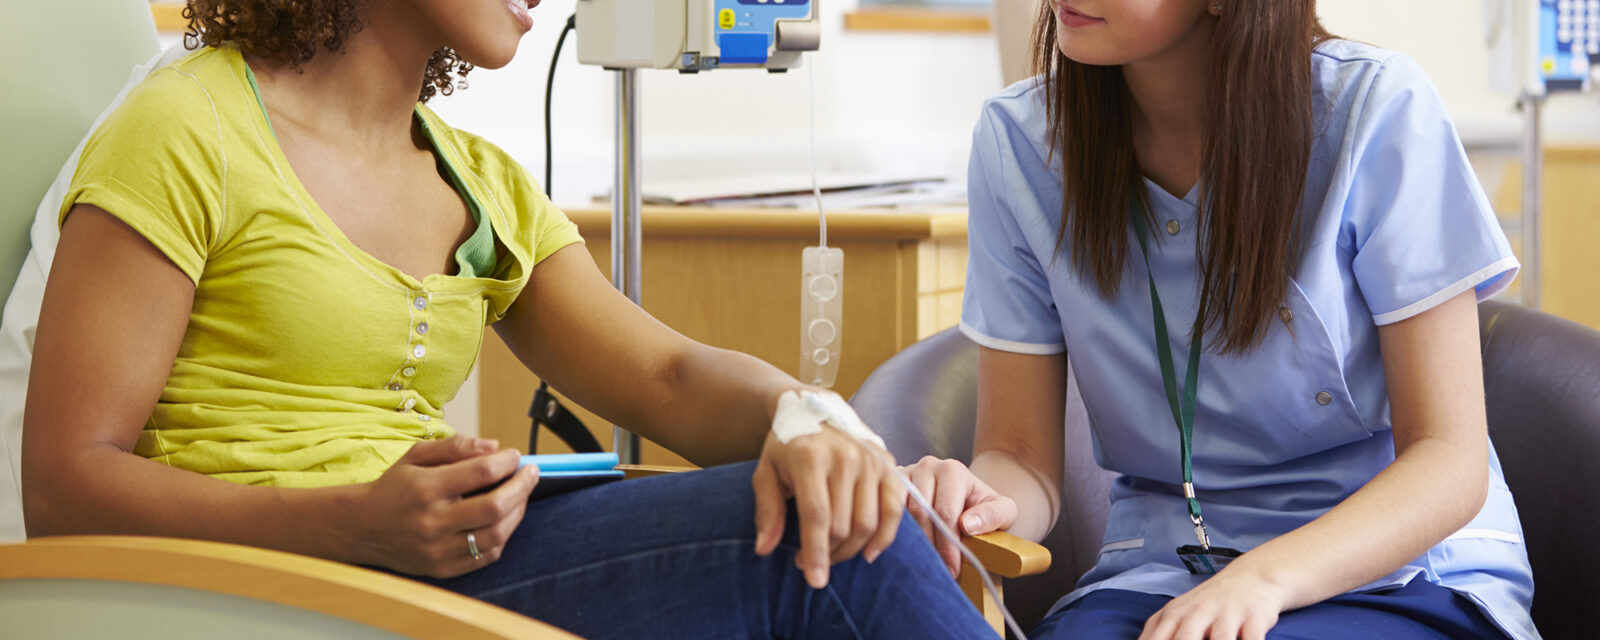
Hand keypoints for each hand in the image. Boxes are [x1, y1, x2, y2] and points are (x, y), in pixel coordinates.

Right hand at [348, 436, 538, 577]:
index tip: (515, 456)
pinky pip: (486, 556)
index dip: (506, 462)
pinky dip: (502, 536)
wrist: (362, 528)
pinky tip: (504, 520)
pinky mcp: (442, 568)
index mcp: (425, 488)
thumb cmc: (394, 487)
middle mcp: (432, 521)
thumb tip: (494, 447)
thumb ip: (455, 446)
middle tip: (530, 473)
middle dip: (522, 487)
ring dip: (517, 512)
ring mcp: (438, 549)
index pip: (480, 472)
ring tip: (520, 495)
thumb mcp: (416, 456)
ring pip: (496, 534)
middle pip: (494, 506)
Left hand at [750, 428, 905, 588]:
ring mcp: (870, 461)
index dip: (816, 551)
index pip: (817, 515)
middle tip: (809, 562)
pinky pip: (894, 510)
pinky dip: (885, 537)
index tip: (814, 581)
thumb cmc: (788, 445)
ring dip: (851, 550)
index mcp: (810, 457)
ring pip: (868, 523)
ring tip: (832, 555)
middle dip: (827, 554)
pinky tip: (868, 552)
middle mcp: (845, 457)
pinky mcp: (889, 465)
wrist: (817, 408)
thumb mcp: (766, 471)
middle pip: (843, 525)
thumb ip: (767, 510)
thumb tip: (765, 549)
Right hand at [899, 456, 1017, 578]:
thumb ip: (993, 516)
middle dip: (929, 547)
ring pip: (900, 513)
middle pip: (920, 513)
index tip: (952, 570)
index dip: (948, 545)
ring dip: (909, 541)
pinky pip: (883, 509)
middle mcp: (926, 466)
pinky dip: (891, 530)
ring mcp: (905, 474)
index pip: (945, 513)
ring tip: (918, 563)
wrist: (968, 496)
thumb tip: (967, 524)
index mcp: (952, 471)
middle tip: (935, 572)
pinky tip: (901, 550)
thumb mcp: (1003, 512)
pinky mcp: (890, 485)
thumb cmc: (984, 508)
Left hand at [1138, 565, 1287, 639]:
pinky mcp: (1253, 617)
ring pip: (1220, 639)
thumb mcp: (1176, 613)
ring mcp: (1226, 614)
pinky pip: (1253, 639)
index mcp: (1174, 615)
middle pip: (1184, 639)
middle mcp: (1198, 614)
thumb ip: (1156, 633)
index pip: (1156, 639)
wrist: (1250, 575)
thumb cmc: (1208, 602)